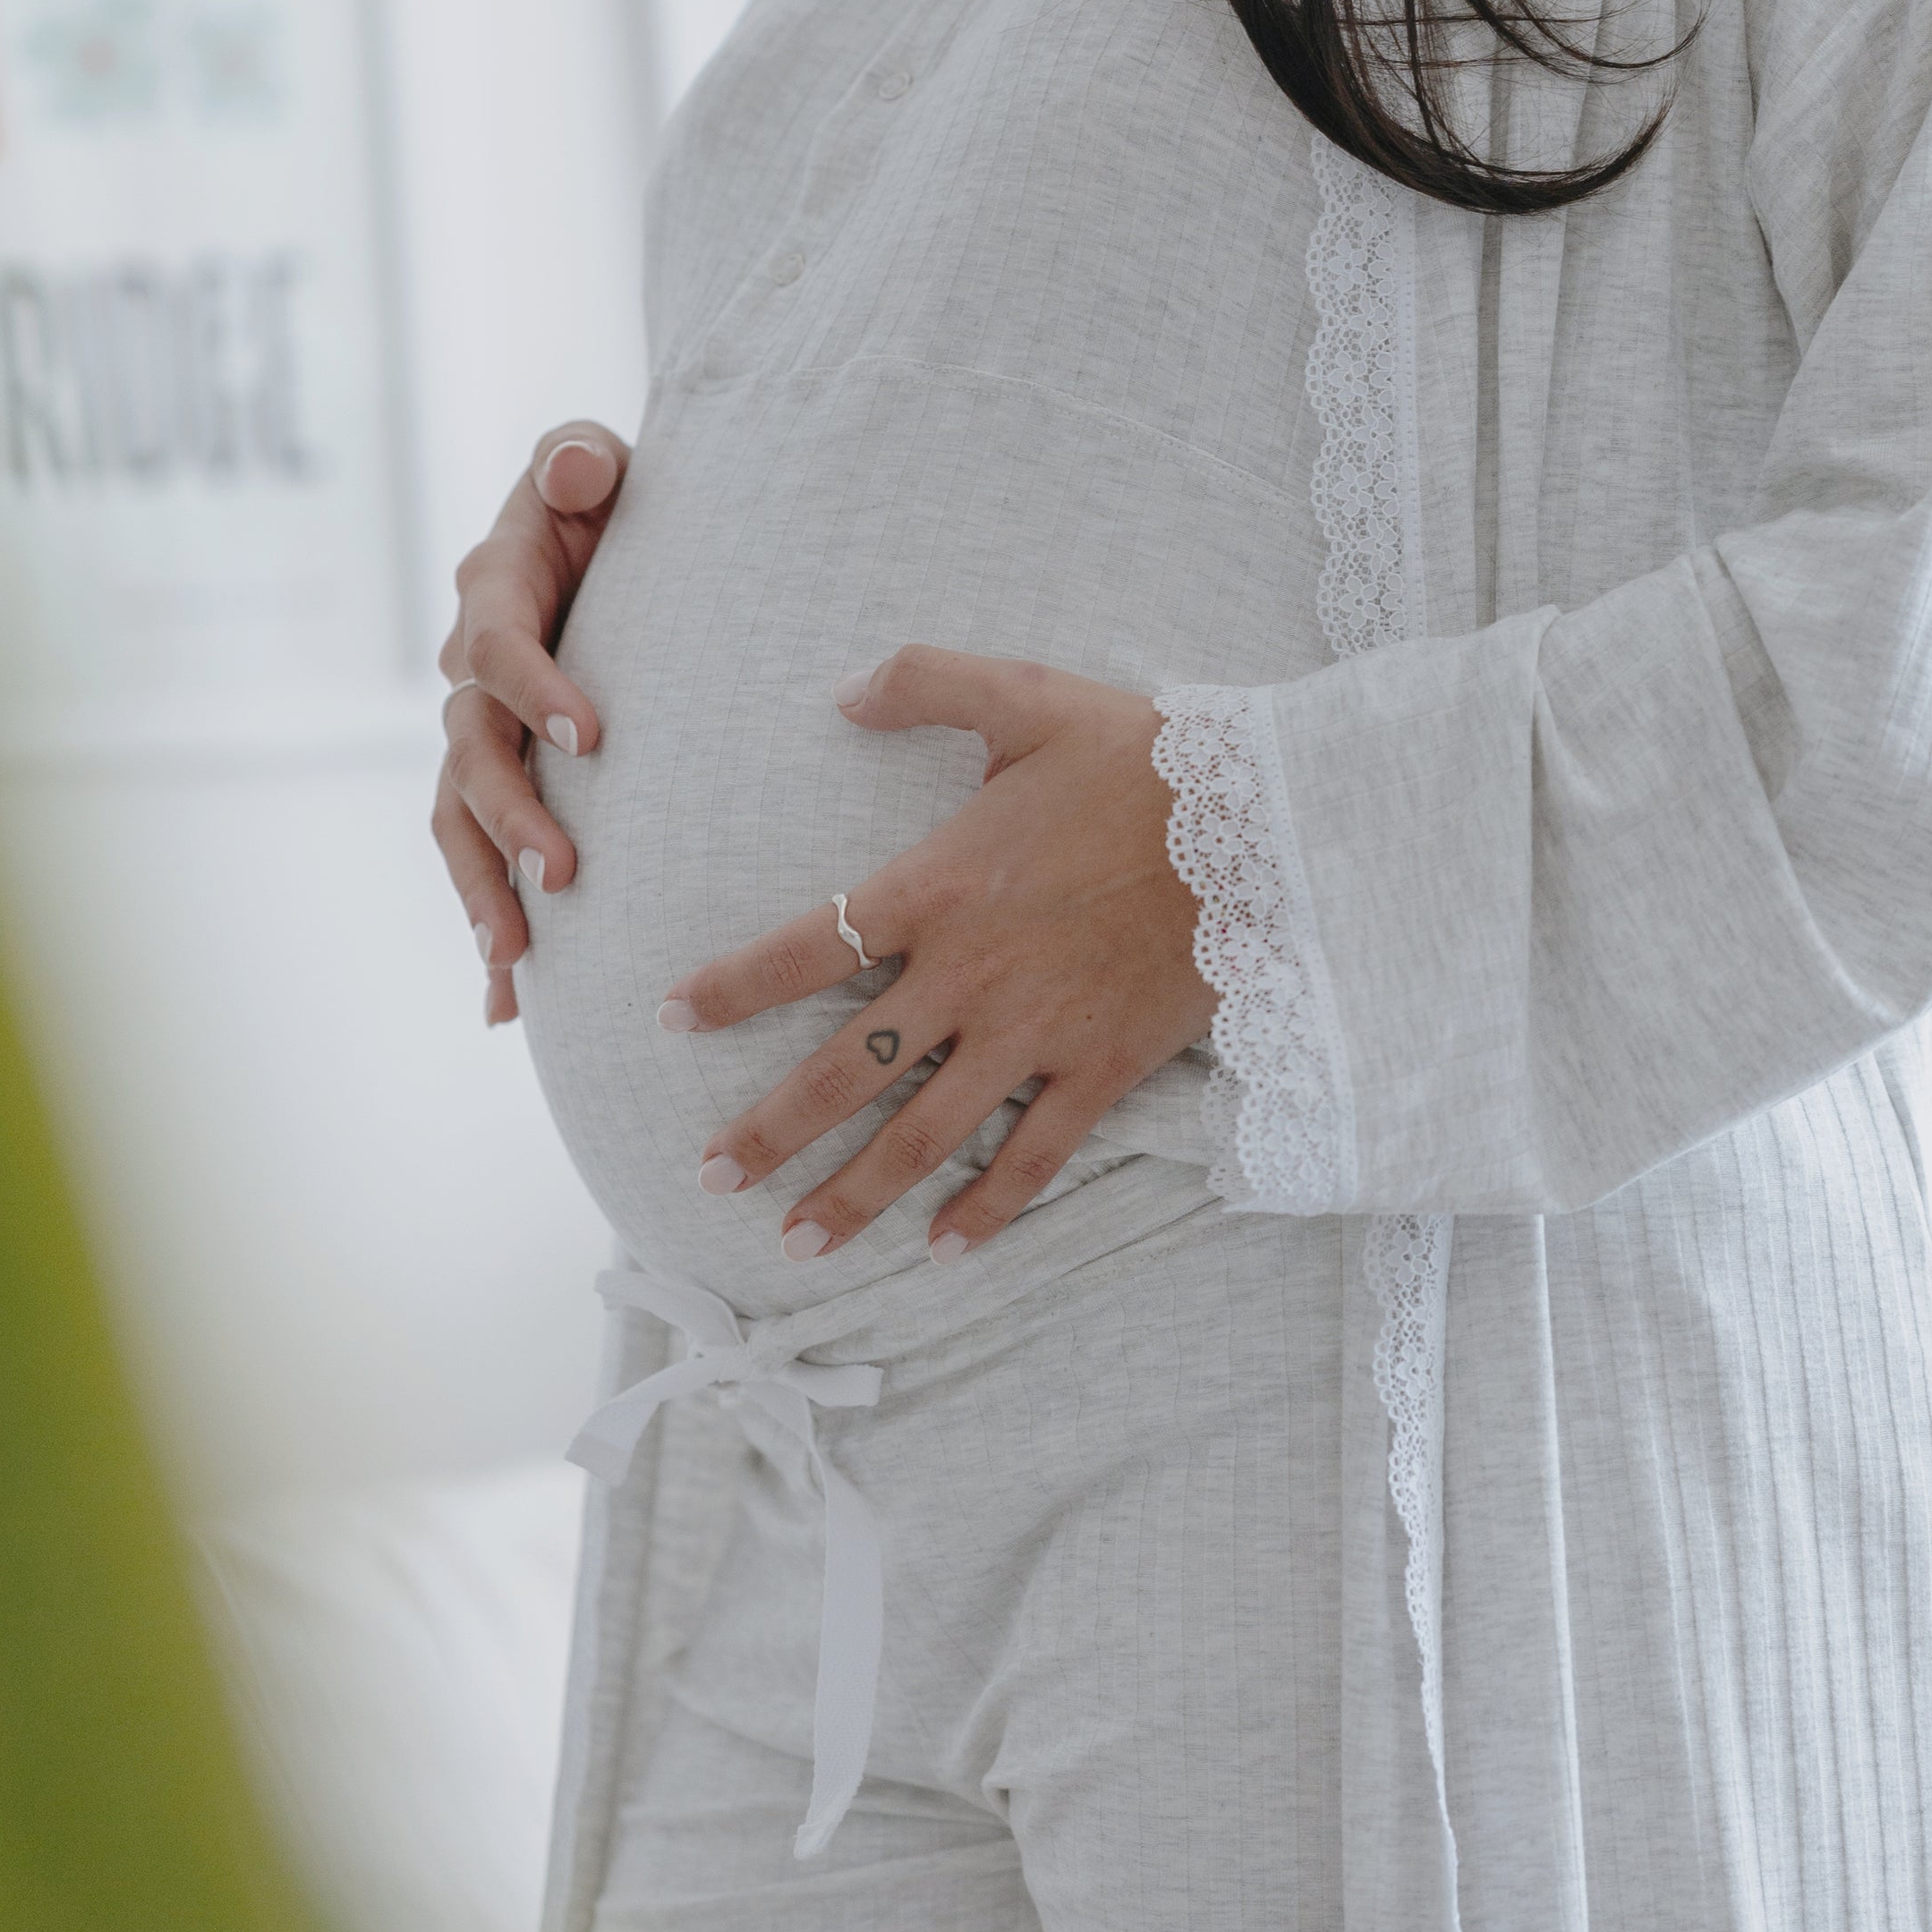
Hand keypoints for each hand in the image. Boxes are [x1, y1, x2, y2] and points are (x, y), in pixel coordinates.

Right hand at [430, 421, 629, 1027]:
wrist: (600, 540)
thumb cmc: (605, 496)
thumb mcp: (595, 461)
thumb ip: (581, 458)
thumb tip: (580, 466)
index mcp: (493, 591)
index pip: (498, 648)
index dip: (536, 692)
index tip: (593, 739)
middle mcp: (468, 669)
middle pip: (468, 753)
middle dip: (510, 816)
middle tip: (562, 872)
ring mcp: (475, 732)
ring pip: (457, 820)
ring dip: (482, 888)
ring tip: (518, 957)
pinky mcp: (495, 780)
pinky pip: (474, 858)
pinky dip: (487, 926)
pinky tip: (505, 1006)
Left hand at [665, 650, 1208, 1259]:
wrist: (1262, 822)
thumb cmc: (1142, 759)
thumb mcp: (1027, 694)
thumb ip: (924, 682)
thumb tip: (838, 692)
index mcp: (937, 886)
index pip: (806, 949)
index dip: (730, 989)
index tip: (669, 1020)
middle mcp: (970, 973)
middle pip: (847, 1070)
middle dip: (770, 1130)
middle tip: (708, 1176)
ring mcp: (1034, 1032)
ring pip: (923, 1133)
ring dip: (854, 1192)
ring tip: (796, 1240)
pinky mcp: (1099, 1068)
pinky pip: (1033, 1157)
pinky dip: (986, 1210)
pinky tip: (944, 1249)